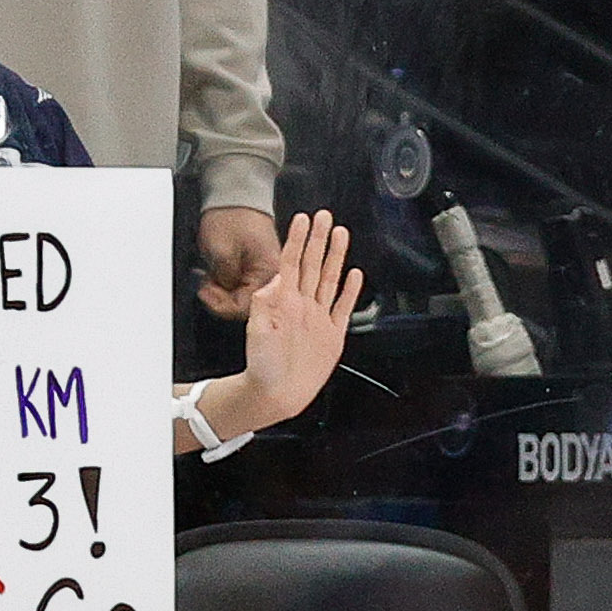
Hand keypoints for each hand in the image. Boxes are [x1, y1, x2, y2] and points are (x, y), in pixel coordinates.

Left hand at [192, 209, 364, 445]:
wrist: (275, 394)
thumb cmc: (262, 366)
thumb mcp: (256, 332)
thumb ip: (265, 304)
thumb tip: (275, 280)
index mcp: (284, 302)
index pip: (292, 263)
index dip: (297, 240)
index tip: (302, 219)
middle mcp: (303, 306)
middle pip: (313, 265)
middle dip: (319, 239)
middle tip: (325, 216)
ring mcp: (318, 318)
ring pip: (330, 280)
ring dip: (336, 256)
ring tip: (341, 234)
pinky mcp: (332, 335)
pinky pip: (343, 308)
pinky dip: (350, 291)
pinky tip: (354, 274)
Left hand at [194, 203, 281, 317]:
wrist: (235, 191)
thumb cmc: (232, 215)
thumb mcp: (221, 252)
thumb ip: (224, 281)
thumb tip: (222, 298)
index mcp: (270, 271)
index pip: (247, 306)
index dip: (221, 305)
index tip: (206, 294)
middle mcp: (273, 274)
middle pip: (246, 303)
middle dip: (221, 298)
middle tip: (205, 286)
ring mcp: (265, 270)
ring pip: (242, 294)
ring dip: (222, 289)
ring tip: (209, 277)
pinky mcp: (257, 265)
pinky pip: (242, 283)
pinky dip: (226, 281)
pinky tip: (216, 273)